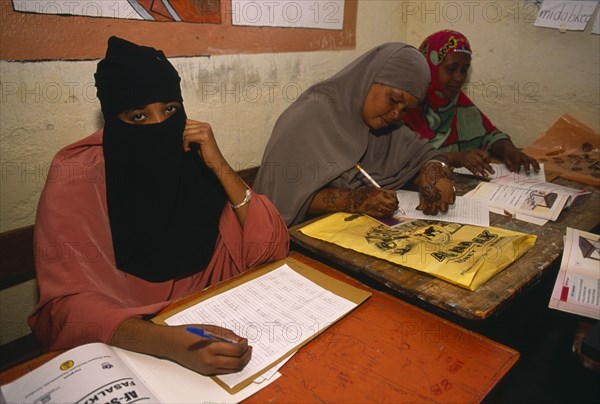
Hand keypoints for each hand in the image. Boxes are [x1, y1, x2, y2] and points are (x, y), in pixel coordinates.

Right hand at [111, 319, 251, 375]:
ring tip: (244, 353)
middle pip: (237, 363)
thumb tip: (240, 340)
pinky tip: (233, 356)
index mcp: (211, 348)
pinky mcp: (206, 372)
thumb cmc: (188, 332)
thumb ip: (226, 334)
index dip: (245, 346)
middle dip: (247, 356)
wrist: (171, 344)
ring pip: (232, 369)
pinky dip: (232, 365)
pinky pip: (224, 371)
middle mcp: (210, 361)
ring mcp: (208, 368)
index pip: (236, 351)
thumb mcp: (209, 328)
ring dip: (241, 361)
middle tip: (249, 348)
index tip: (246, 340)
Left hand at [182, 119, 226, 170]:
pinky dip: (185, 144)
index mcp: (204, 125)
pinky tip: (188, 149)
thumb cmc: (205, 153)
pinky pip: (188, 137)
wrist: (215, 162)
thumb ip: (190, 133)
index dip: (181, 130)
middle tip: (185, 146)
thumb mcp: (196, 141)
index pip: (186, 121)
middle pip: (185, 126)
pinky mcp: (204, 136)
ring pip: (185, 132)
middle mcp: (205, 125)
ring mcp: (205, 130)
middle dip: (182, 136)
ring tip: (187, 148)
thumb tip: (176, 129)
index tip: (183, 141)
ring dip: (184, 141)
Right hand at [346, 187, 398, 217]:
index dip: (394, 198)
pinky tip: (384, 214)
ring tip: (388, 211)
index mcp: (380, 191)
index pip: (393, 195)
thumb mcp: (374, 189)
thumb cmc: (363, 194)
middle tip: (392, 207)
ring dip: (390, 212)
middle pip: (393, 204)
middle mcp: (380, 198)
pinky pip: (384, 216)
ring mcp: (377, 206)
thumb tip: (392, 197)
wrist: (354, 199)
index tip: (393, 200)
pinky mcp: (374, 212)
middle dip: (394, 206)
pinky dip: (386, 215)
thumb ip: (383, 193)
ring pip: (390, 211)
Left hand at [415, 162, 455, 214]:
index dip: (428, 212)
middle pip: (437, 212)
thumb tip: (419, 208)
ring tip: (440, 204)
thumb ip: (422, 200)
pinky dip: (449, 201)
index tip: (427, 211)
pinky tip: (446, 199)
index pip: (429, 212)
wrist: (434, 168)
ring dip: (443, 208)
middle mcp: (437, 200)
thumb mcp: (421, 190)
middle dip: (435, 211)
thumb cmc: (426, 177)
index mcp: (429, 200)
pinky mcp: (451, 192)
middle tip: (434, 208)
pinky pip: (452, 201)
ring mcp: (445, 196)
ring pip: (445, 209)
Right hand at [450, 149, 493, 177]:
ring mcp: (467, 158)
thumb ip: (478, 158)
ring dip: (482, 171)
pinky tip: (477, 174)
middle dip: (488, 167)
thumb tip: (487, 164)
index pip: (486, 154)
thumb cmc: (463, 157)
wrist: (452, 157)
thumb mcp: (471, 155)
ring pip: (477, 165)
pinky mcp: (463, 162)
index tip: (489, 164)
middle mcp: (472, 153)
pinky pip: (470, 167)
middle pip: (482, 161)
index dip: (489, 159)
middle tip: (492, 172)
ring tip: (486, 175)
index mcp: (475, 150)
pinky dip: (474, 171)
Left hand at [501, 146, 539, 174]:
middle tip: (527, 174)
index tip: (517, 173)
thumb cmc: (507, 155)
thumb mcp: (505, 159)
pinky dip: (536, 164)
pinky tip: (538, 169)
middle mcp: (522, 156)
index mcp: (516, 156)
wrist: (509, 148)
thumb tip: (512, 171)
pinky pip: (533, 160)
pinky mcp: (528, 157)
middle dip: (527, 167)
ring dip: (535, 166)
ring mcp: (526, 156)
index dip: (517, 167)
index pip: (517, 162)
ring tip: (537, 171)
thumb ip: (508, 165)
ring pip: (532, 160)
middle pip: (526, 161)